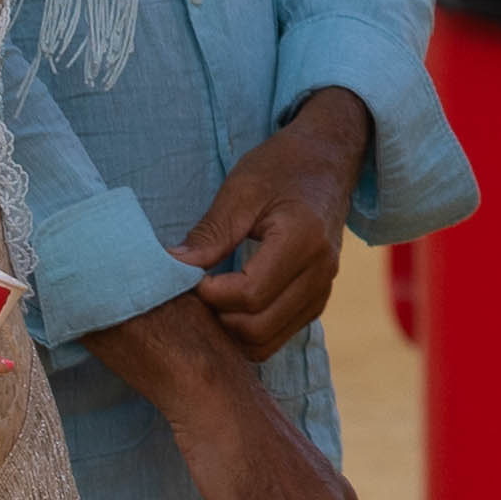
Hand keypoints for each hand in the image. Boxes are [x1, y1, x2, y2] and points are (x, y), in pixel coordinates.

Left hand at [180, 89, 369, 362]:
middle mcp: (320, 272)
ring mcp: (323, 290)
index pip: (249, 295)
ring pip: (267, 342)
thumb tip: (171, 268)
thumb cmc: (283, 166)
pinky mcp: (318, 300)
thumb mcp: (241, 190)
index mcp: (302, 240)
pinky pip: (278, 335)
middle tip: (196, 291)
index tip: (189, 276)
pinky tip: (230, 304)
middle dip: (218, 318)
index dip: (210, 294)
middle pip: (258, 328)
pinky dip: (249, 331)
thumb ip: (210, 233)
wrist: (328, 158)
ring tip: (211, 298)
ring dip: (232, 331)